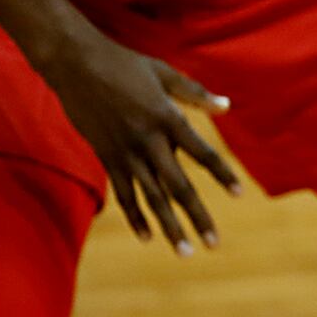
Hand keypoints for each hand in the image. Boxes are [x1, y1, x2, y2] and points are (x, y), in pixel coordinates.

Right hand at [39, 31, 240, 253]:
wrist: (77, 66)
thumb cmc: (127, 65)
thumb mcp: (165, 74)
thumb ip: (196, 94)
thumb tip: (226, 107)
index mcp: (168, 118)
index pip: (202, 153)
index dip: (222, 175)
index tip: (240, 194)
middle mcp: (148, 140)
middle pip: (178, 186)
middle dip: (197, 216)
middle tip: (213, 243)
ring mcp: (124, 152)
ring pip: (150, 198)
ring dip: (168, 227)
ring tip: (185, 251)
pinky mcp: (105, 157)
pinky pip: (123, 193)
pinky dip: (135, 216)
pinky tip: (148, 236)